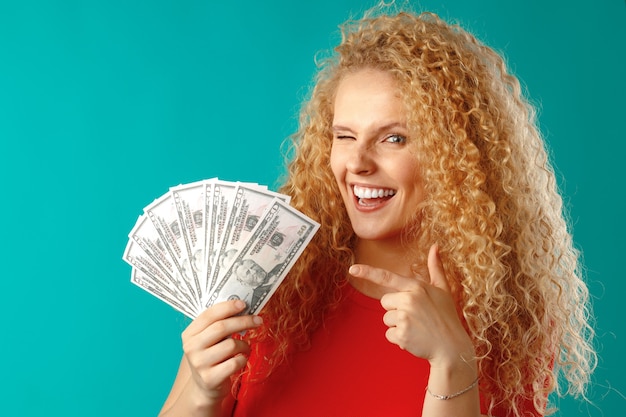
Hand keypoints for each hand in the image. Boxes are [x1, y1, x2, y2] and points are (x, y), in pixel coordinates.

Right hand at [181, 300, 262, 404]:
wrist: (204, 388)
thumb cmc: (211, 357)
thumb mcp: (208, 340)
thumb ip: (218, 324)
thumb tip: (241, 307)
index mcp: (189, 334)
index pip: (209, 314)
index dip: (228, 307)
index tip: (244, 304)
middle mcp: (191, 348)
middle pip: (221, 327)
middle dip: (243, 321)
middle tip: (258, 320)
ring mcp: (199, 364)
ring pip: (231, 345)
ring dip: (244, 344)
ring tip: (245, 347)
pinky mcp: (210, 378)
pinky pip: (235, 362)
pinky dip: (243, 358)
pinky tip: (241, 359)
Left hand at [349, 245, 473, 366]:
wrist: (452, 348)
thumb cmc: (447, 317)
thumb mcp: (444, 290)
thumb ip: (436, 268)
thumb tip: (435, 246)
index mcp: (416, 287)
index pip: (387, 277)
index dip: (367, 272)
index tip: (352, 269)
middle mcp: (409, 299)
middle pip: (385, 302)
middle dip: (396, 309)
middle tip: (416, 317)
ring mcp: (405, 317)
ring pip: (386, 319)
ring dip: (398, 325)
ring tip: (417, 328)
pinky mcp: (402, 334)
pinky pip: (388, 335)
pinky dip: (399, 339)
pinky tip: (414, 339)